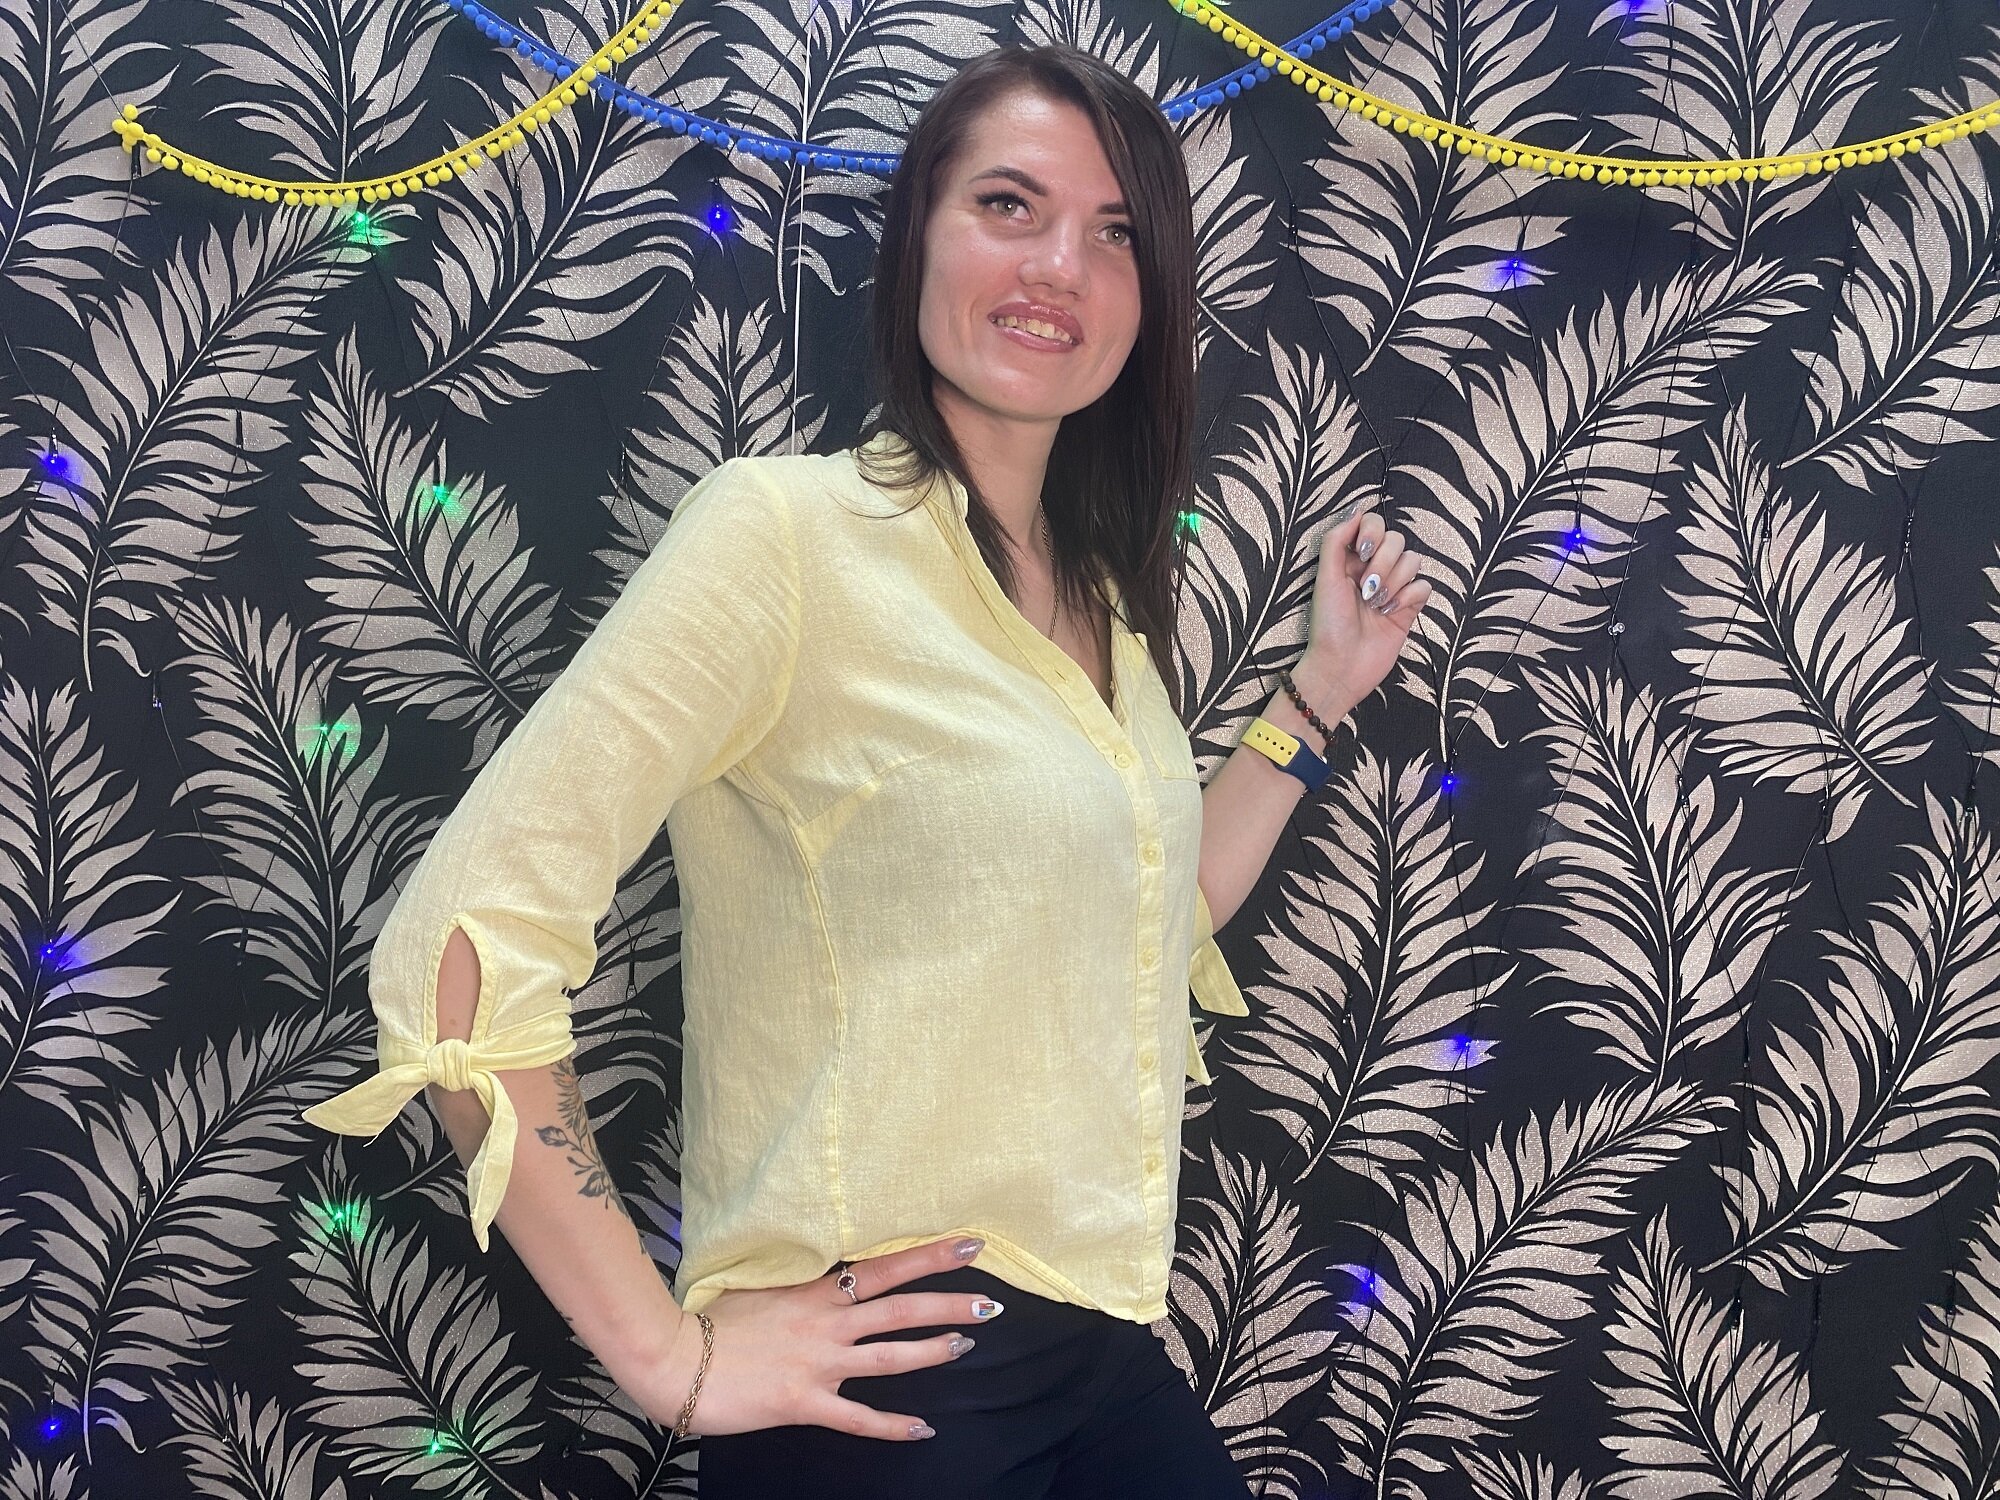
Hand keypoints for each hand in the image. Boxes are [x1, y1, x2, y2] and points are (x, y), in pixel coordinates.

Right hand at [644, 1235, 998, 1440]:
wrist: (672, 1357)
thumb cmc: (706, 1320)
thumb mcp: (757, 1285)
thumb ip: (793, 1282)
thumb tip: (816, 1268)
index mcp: (814, 1291)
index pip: (883, 1267)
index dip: (928, 1256)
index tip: (968, 1244)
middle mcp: (825, 1323)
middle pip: (900, 1308)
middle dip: (948, 1303)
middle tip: (991, 1300)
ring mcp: (818, 1364)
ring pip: (890, 1357)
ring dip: (933, 1352)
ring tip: (968, 1345)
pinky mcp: (804, 1402)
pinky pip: (858, 1417)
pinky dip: (892, 1426)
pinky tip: (923, 1429)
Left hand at [1300, 502, 1433, 712]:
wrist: (1342, 667)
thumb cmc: (1328, 625)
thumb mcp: (1325, 577)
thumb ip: (1337, 539)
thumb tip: (1358, 509)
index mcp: (1350, 559)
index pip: (1373, 524)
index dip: (1372, 533)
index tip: (1361, 554)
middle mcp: (1373, 570)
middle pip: (1397, 540)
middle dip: (1383, 563)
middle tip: (1366, 589)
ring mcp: (1393, 588)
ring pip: (1413, 561)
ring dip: (1394, 581)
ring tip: (1376, 605)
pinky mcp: (1409, 607)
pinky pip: (1424, 585)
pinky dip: (1408, 597)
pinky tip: (1390, 613)